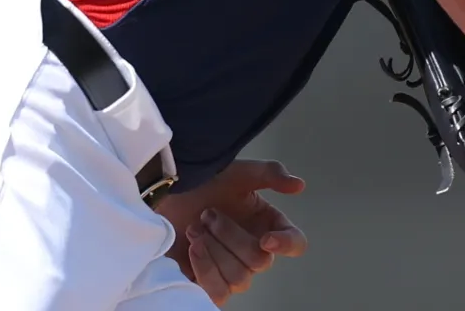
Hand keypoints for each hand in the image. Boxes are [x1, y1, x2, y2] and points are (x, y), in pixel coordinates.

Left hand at [155, 158, 307, 304]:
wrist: (164, 194)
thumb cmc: (202, 182)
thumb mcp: (237, 171)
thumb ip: (269, 173)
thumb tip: (299, 185)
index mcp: (266, 224)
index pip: (295, 243)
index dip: (286, 244)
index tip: (266, 239)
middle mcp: (253, 250)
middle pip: (260, 262)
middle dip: (230, 236)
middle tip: (207, 215)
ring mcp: (231, 270)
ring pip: (240, 280)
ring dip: (215, 252)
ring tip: (194, 229)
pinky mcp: (208, 284)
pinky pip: (218, 294)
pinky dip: (205, 271)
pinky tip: (192, 248)